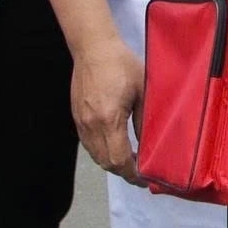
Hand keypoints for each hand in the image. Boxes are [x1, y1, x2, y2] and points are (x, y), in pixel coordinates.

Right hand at [68, 36, 147, 184]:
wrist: (93, 48)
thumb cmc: (121, 64)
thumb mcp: (142, 91)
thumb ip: (144, 120)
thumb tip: (150, 144)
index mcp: (109, 119)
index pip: (119, 159)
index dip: (132, 173)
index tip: (144, 179)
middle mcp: (91, 125)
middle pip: (105, 162)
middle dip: (123, 171)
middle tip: (140, 172)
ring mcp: (81, 123)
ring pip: (95, 155)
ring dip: (112, 163)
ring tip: (130, 161)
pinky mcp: (76, 117)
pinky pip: (88, 144)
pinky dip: (102, 151)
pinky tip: (114, 146)